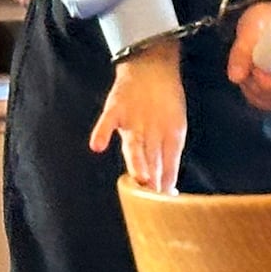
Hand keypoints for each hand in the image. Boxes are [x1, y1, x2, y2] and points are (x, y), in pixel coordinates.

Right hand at [89, 40, 186, 193]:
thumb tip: (168, 189)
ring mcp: (133, 120)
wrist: (153, 64)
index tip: (166, 207)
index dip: (165, 187)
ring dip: (137, 161)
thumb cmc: (164, 101)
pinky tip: (97, 145)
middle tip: (156, 198)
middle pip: (152, 159)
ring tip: (140, 177)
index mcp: (167, 139)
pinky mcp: (117, 107)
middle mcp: (151, 133)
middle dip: (154, 178)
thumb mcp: (172, 128)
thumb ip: (167, 160)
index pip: (166, 168)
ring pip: (135, 144)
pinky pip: (108, 120)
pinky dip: (102, 131)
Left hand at [226, 1, 270, 112]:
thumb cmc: (265, 18)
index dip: (268, 84)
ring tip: (247, 73)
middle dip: (258, 90)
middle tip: (246, 71)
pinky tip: (250, 80)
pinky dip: (257, 96)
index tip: (254, 69)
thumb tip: (235, 77)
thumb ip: (242, 51)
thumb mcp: (251, 28)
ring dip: (255, 94)